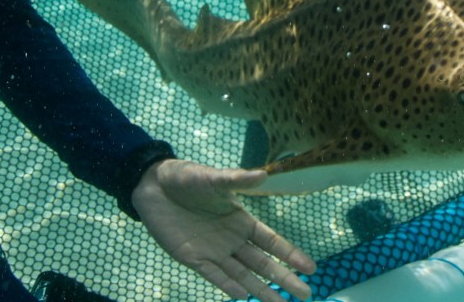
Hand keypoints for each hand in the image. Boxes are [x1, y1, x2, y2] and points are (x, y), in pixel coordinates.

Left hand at [131, 159, 315, 301]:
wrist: (153, 186)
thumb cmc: (187, 178)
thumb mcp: (213, 178)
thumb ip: (237, 180)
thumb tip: (264, 174)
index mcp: (241, 220)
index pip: (271, 242)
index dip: (290, 254)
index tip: (310, 269)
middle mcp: (231, 240)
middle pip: (262, 264)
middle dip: (283, 279)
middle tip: (305, 295)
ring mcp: (213, 251)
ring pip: (242, 275)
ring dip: (261, 290)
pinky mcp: (193, 258)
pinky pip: (214, 275)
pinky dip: (228, 286)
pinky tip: (243, 296)